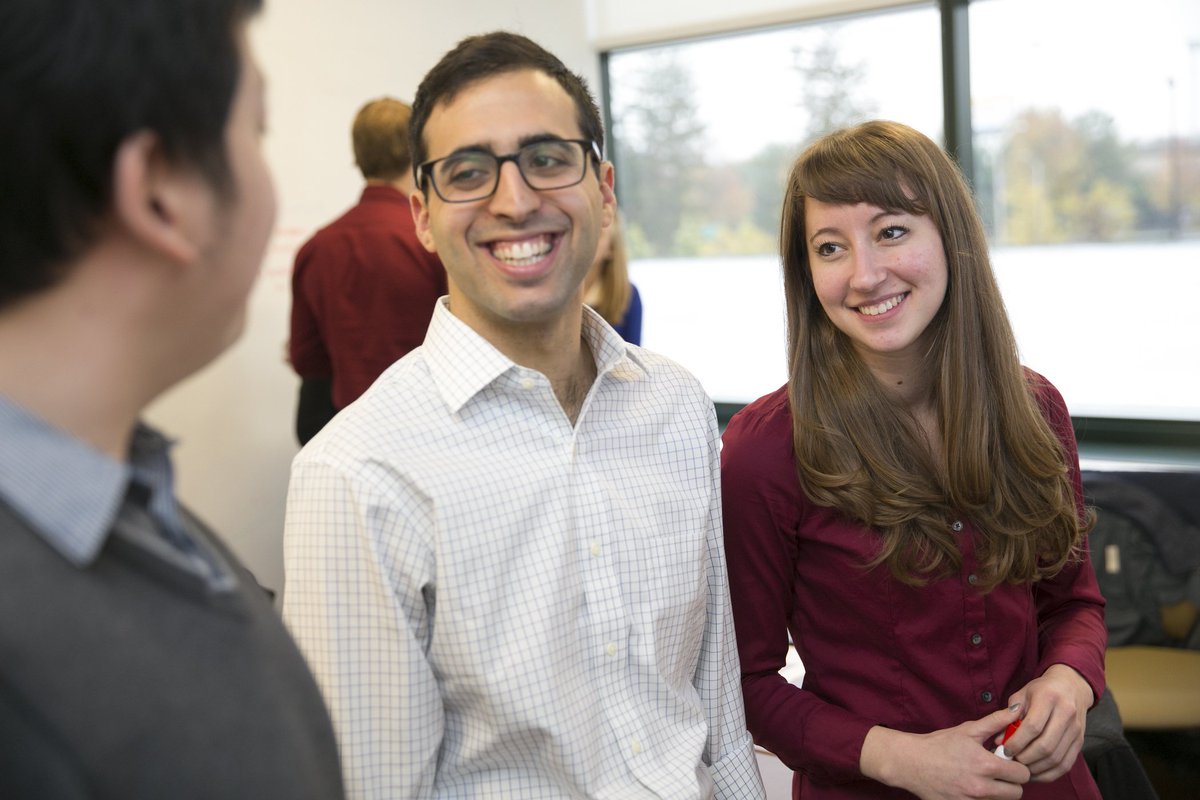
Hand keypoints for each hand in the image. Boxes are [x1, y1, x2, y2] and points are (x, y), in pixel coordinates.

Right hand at [860, 706, 1029, 798]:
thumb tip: (1017, 710)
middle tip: (997, 772)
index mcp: (986, 765)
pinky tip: (970, 787)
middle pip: (1016, 793)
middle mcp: (981, 787)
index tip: (1008, 762)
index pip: (1022, 775)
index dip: (1018, 767)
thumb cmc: (939, 744)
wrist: (911, 763)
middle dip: (1010, 782)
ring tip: (982, 779)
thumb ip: (996, 721)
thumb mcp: (968, 730)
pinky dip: (981, 798)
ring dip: (997, 792)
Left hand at [1001, 664, 1093, 781]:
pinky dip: (1049, 773)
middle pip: (1045, 746)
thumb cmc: (1041, 690)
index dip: (1017, 742)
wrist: (1071, 686)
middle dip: (1025, 758)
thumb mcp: (1022, 695)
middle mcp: (1066, 713)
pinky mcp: (1080, 741)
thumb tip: (998, 741)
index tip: (1005, 749)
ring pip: (1056, 758)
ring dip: (1036, 768)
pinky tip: (1035, 773)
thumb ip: (1008, 716)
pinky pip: (1066, 765)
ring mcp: (1076, 729)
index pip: (1032, 726)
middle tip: (1012, 761)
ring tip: (1021, 768)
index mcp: (1048, 698)